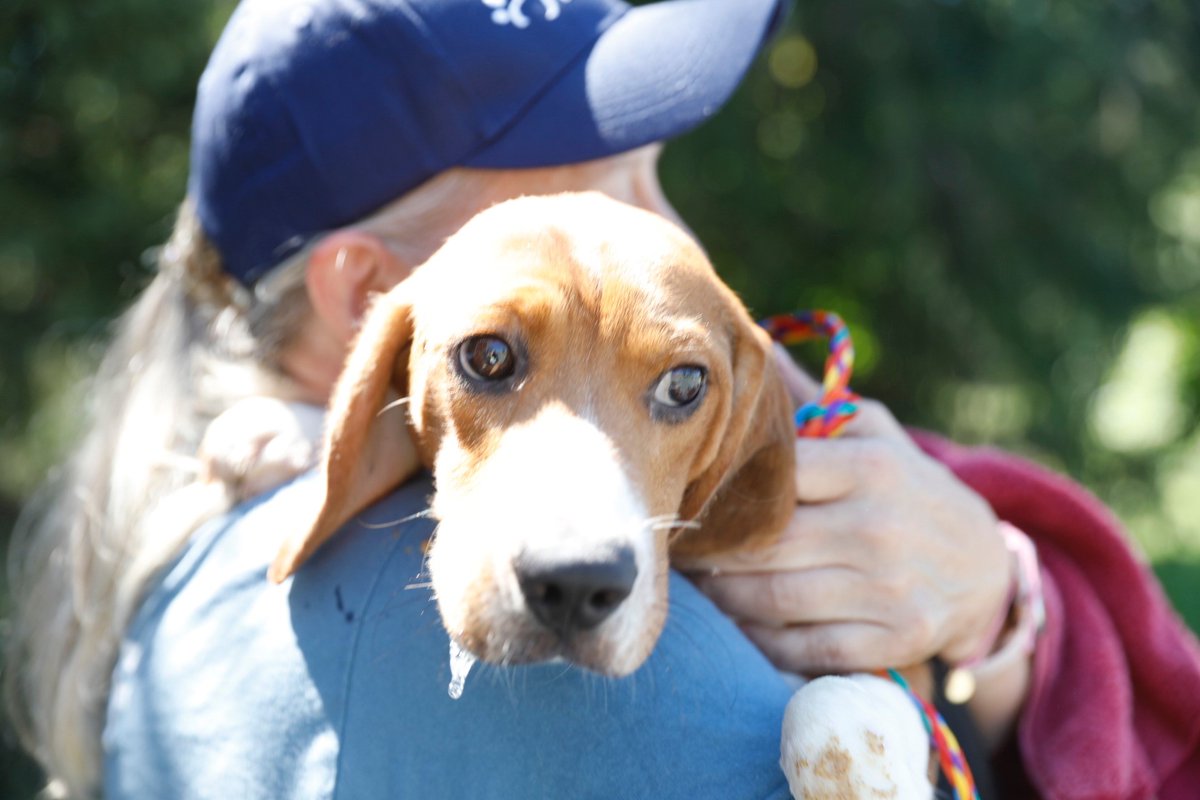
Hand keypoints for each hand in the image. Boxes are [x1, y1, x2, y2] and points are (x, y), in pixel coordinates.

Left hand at [689, 347, 1011, 673]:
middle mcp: (879, 527)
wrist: (985, 568)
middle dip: (710, 549)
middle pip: (764, 543)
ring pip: (774, 599)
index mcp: (870, 467)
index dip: (719, 488)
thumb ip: (810, 398)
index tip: (684, 492)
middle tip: (674, 546)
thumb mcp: (872, 433)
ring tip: (697, 584)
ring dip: (724, 597)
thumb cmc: (906, 488)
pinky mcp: (894, 640)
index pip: (775, 475)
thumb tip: (753, 343)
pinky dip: (762, 641)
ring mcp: (890, 589)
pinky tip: (740, 625)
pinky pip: (805, 648)